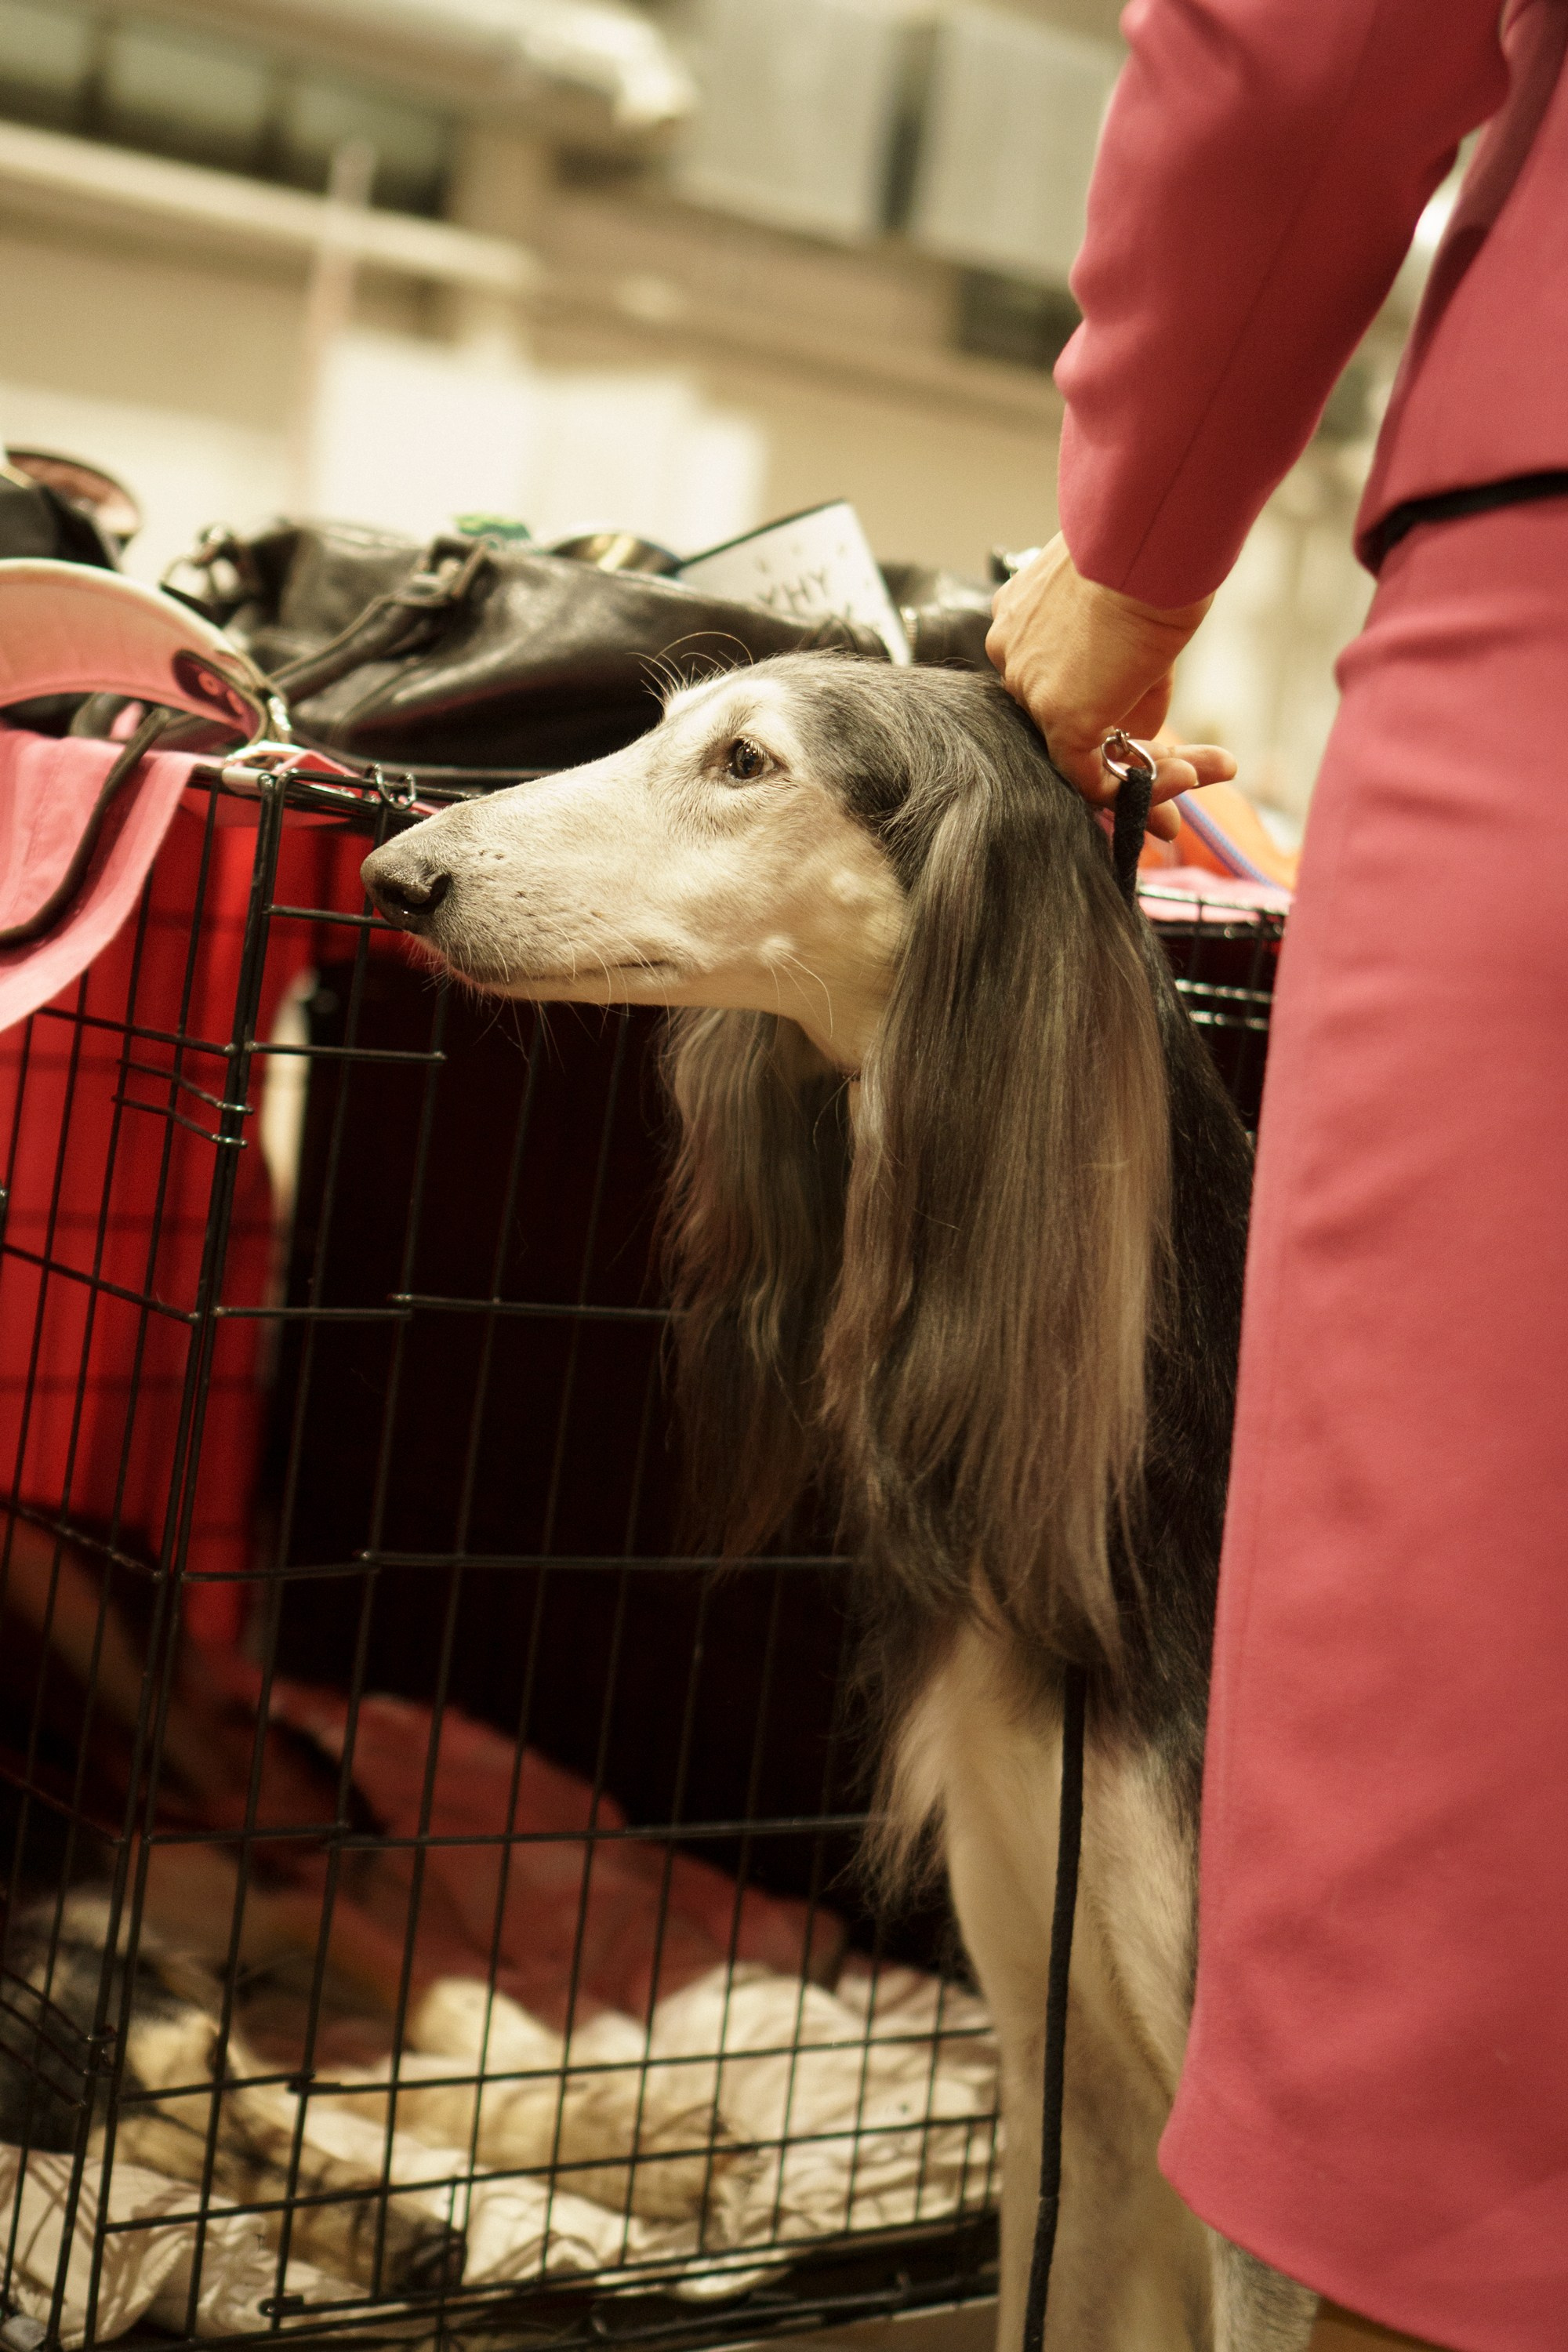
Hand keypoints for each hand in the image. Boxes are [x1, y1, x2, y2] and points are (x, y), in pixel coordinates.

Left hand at [987, 534, 1235, 839]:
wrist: (1148, 533)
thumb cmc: (1150, 547)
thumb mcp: (1132, 609)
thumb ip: (1128, 673)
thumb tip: (1143, 731)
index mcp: (1019, 619)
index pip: (1055, 681)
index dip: (1102, 705)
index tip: (1140, 718)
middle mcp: (1012, 656)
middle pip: (1068, 721)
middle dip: (1125, 752)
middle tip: (1178, 773)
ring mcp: (1031, 689)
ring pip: (1083, 754)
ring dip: (1149, 772)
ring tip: (1201, 775)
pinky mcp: (1062, 718)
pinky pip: (1096, 778)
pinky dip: (1145, 786)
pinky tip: (1189, 774)